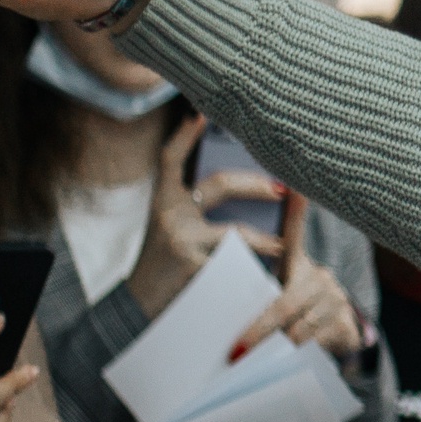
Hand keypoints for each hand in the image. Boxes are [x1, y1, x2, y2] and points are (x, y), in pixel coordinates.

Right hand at [124, 116, 284, 319]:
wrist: (137, 310)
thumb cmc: (165, 265)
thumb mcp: (173, 231)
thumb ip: (198, 211)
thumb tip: (247, 189)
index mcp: (163, 201)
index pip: (170, 159)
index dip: (185, 135)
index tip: (201, 112)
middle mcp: (169, 215)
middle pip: (220, 184)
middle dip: (256, 184)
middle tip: (283, 189)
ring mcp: (181, 241)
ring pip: (236, 232)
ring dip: (265, 240)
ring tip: (282, 246)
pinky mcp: (193, 268)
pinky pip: (237, 265)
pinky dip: (255, 272)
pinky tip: (267, 281)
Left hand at [233, 195, 364, 359]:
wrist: (327, 339)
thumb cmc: (287, 315)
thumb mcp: (269, 299)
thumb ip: (251, 294)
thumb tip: (224, 301)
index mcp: (296, 263)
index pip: (295, 232)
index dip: (297, 210)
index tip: (293, 188)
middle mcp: (320, 276)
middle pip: (286, 302)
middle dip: (260, 328)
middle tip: (238, 349)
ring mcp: (336, 298)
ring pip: (301, 326)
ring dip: (276, 346)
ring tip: (255, 360)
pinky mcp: (347, 322)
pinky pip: (317, 341)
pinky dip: (297, 354)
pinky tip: (286, 359)